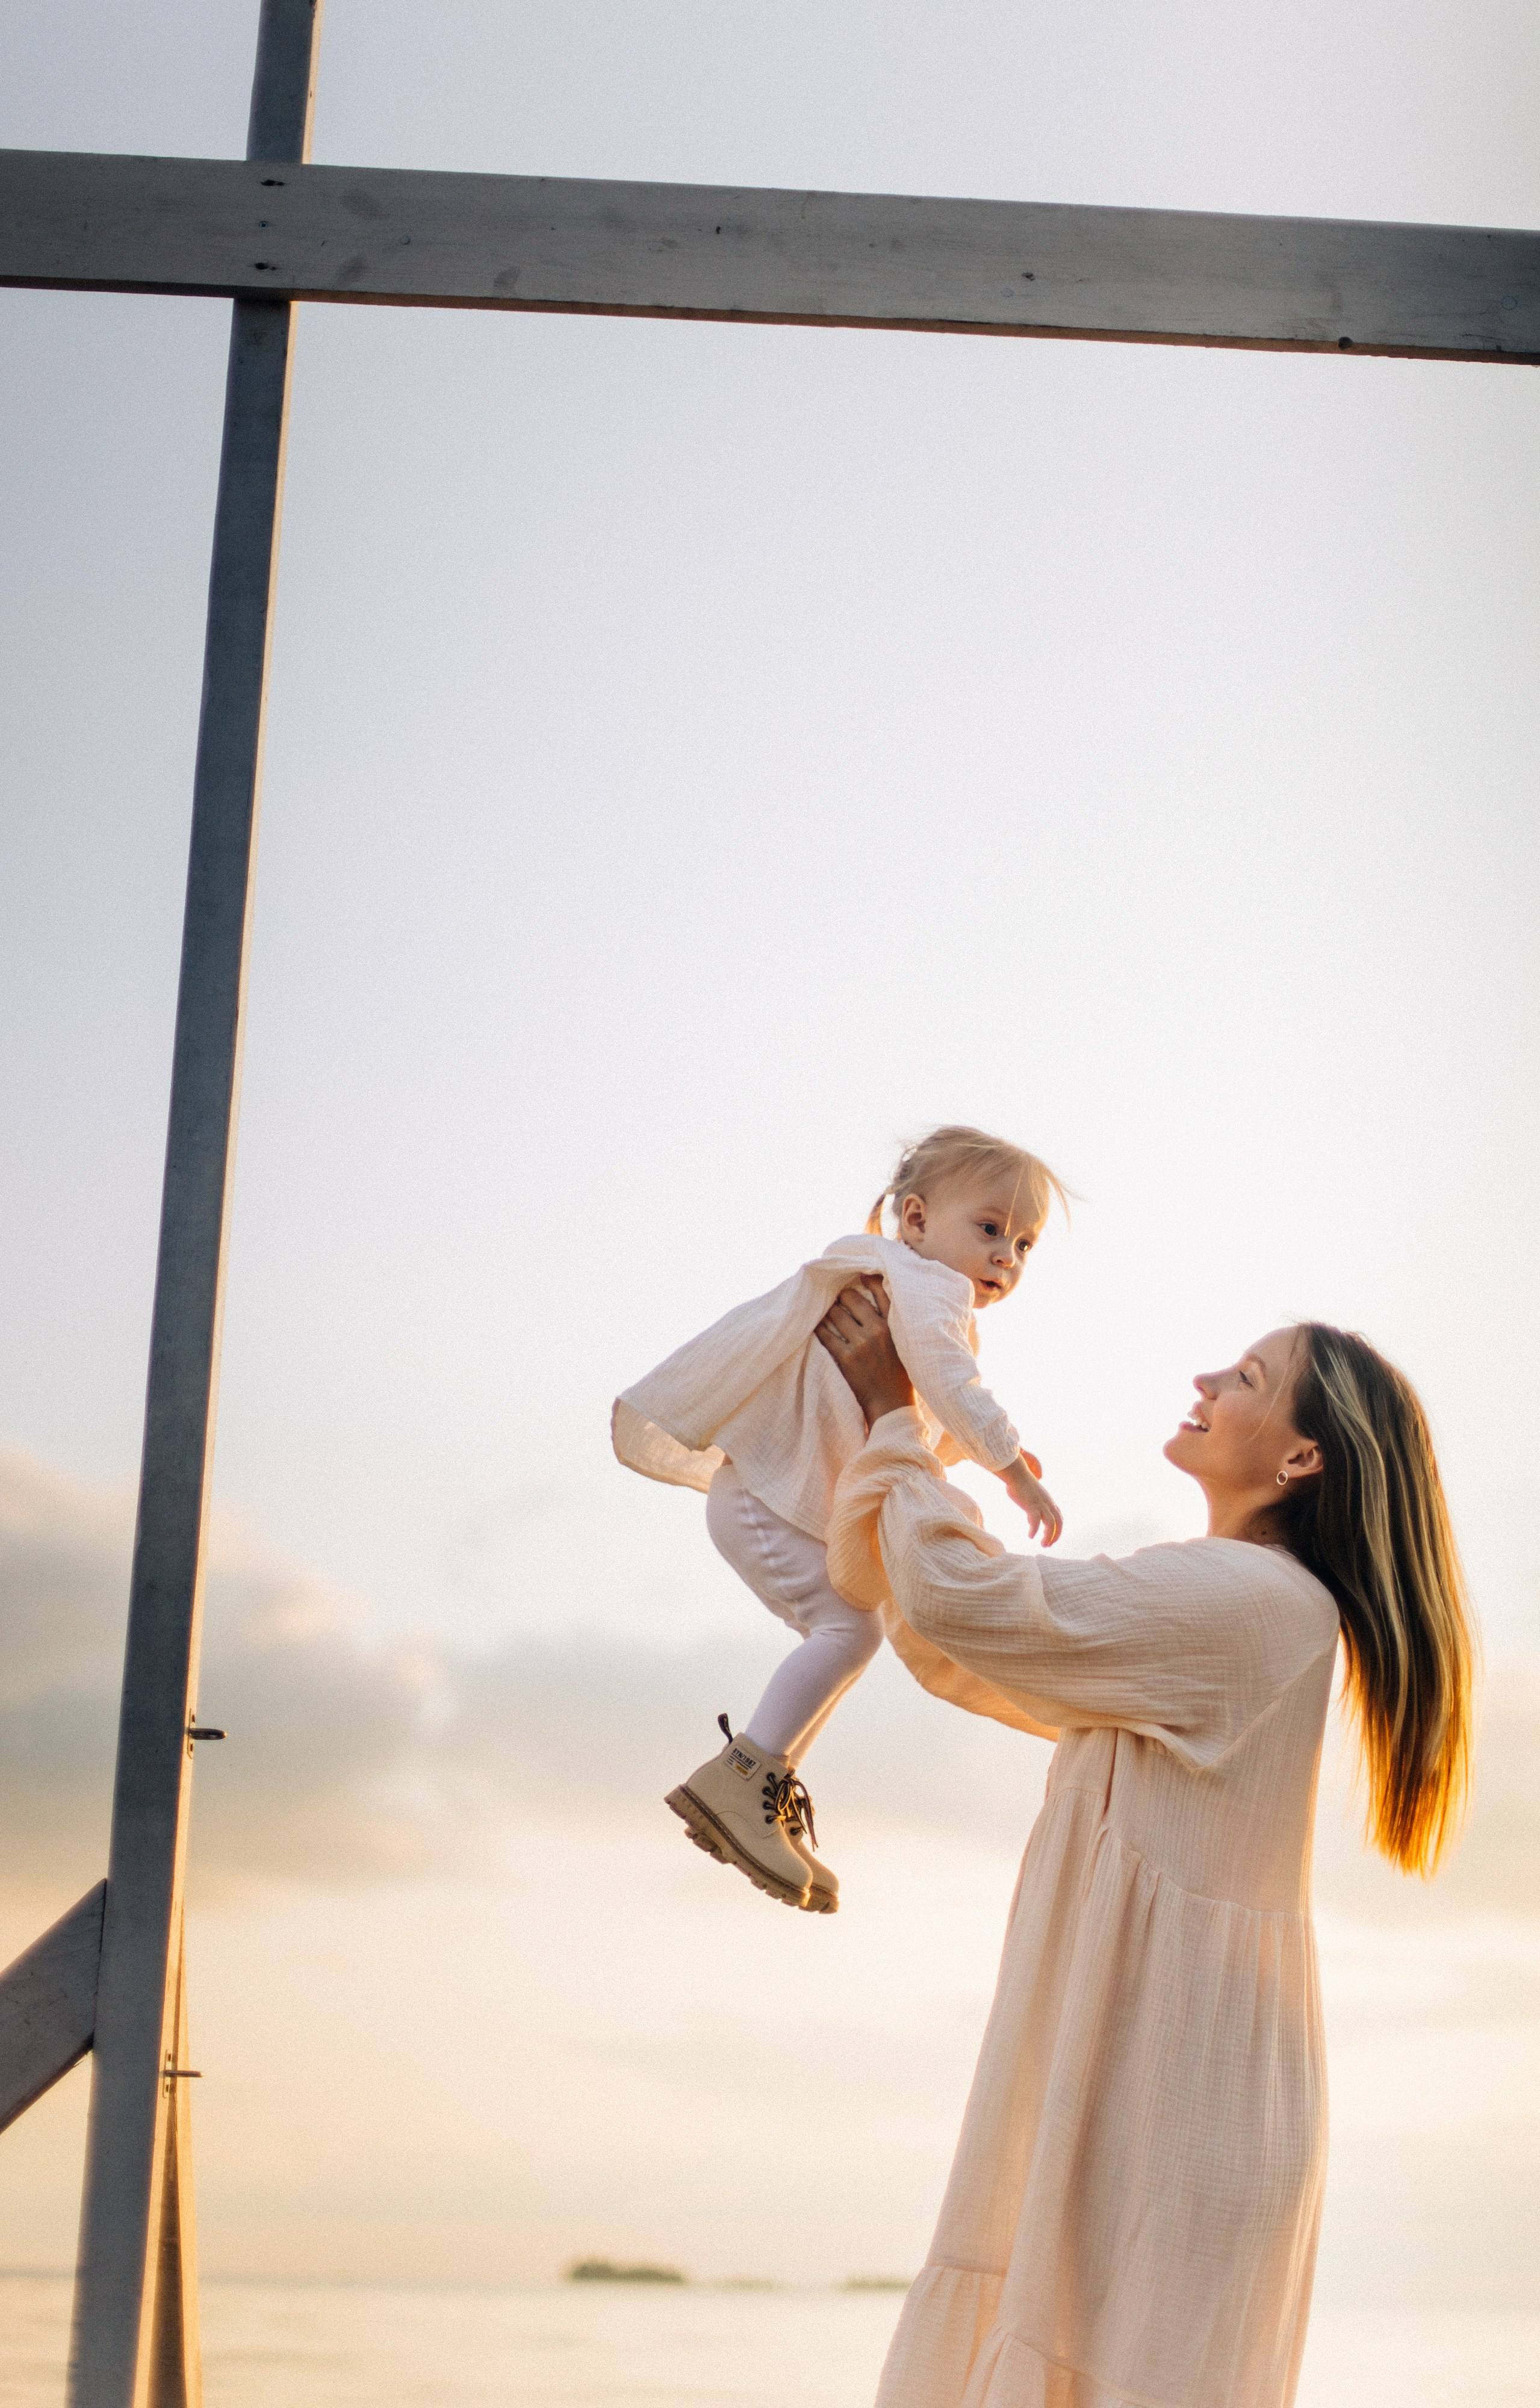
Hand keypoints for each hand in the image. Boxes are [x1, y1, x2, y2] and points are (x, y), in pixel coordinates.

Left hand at [815, 1280, 915, 1425]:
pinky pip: (826, 1335)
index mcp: (895, 1325)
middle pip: (851, 1299)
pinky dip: (819, 1328)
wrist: (892, 1406)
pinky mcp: (846, 1358)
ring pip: (835, 1314)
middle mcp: (879, 1330)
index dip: (866, 1279)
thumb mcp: (905, 1344)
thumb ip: (894, 1323)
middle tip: (837, 1298)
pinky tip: (817, 1326)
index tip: (856, 1275)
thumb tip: (878, 1302)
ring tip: (827, 1312)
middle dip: (841, 1297)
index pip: (881, 1291)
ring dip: (829, 1312)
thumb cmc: (901, 1376)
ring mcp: (861, 1344)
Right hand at [1000, 1453, 1062, 1545]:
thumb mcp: (1031, 1498)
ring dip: (1048, 1536)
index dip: (1058, 1530)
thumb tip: (1031, 1521)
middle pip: (1058, 1523)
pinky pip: (1035, 1521)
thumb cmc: (1021, 1485)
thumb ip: (1033, 1509)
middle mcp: (1048, 1503)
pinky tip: (1030, 1536)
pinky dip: (1034, 1530)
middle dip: (1055, 1535)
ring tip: (1042, 1544)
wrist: (1017, 1474)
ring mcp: (1040, 1504)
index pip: (1059, 1518)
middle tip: (1047, 1545)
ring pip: (1051, 1524)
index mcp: (1049, 1501)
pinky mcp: (1031, 1505)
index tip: (1051, 1539)